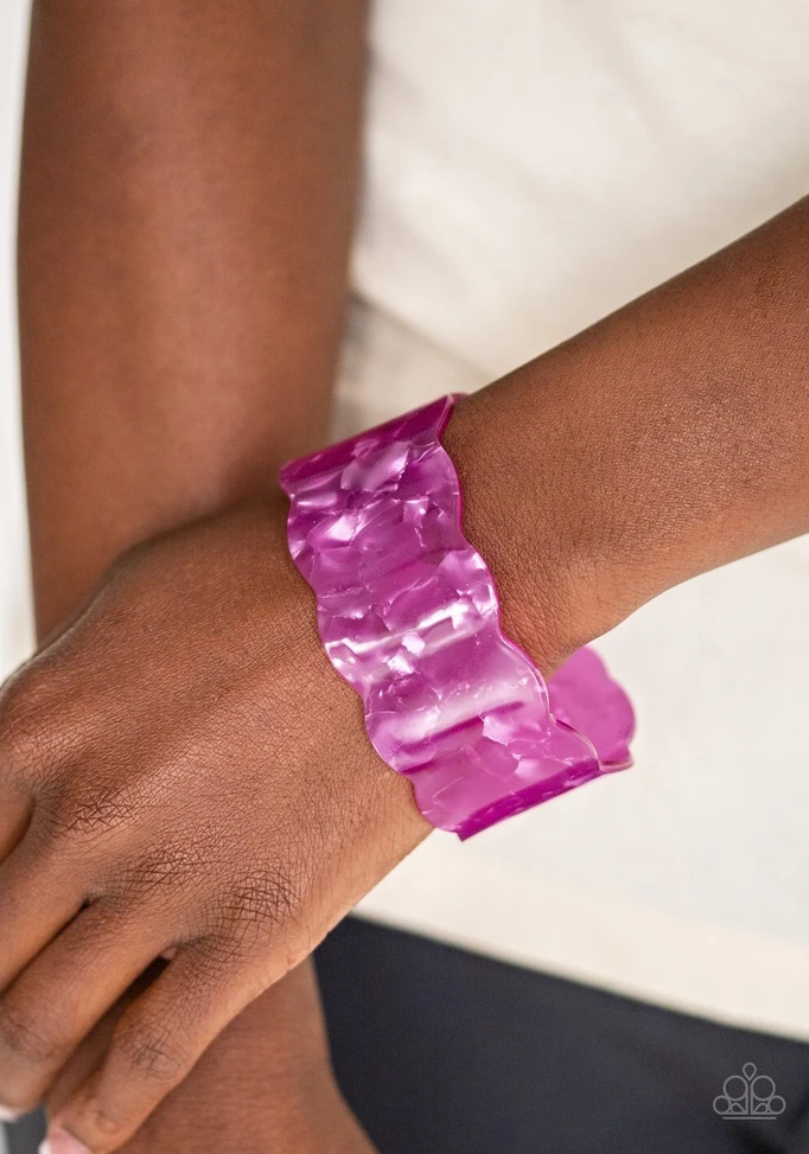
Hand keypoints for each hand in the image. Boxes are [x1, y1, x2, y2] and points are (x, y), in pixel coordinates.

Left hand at [0, 499, 426, 1150]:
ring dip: (19, 1063)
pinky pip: (152, 1054)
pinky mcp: (256, 932)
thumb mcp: (130, 600)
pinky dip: (105, 1108)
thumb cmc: (276, 578)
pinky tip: (85, 1133)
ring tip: (22, 1079)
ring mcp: (168, 880)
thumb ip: (63, 690)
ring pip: (45, 1019)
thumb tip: (37, 754)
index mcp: (38, 724)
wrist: (414, 606)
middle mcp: (84, 812)